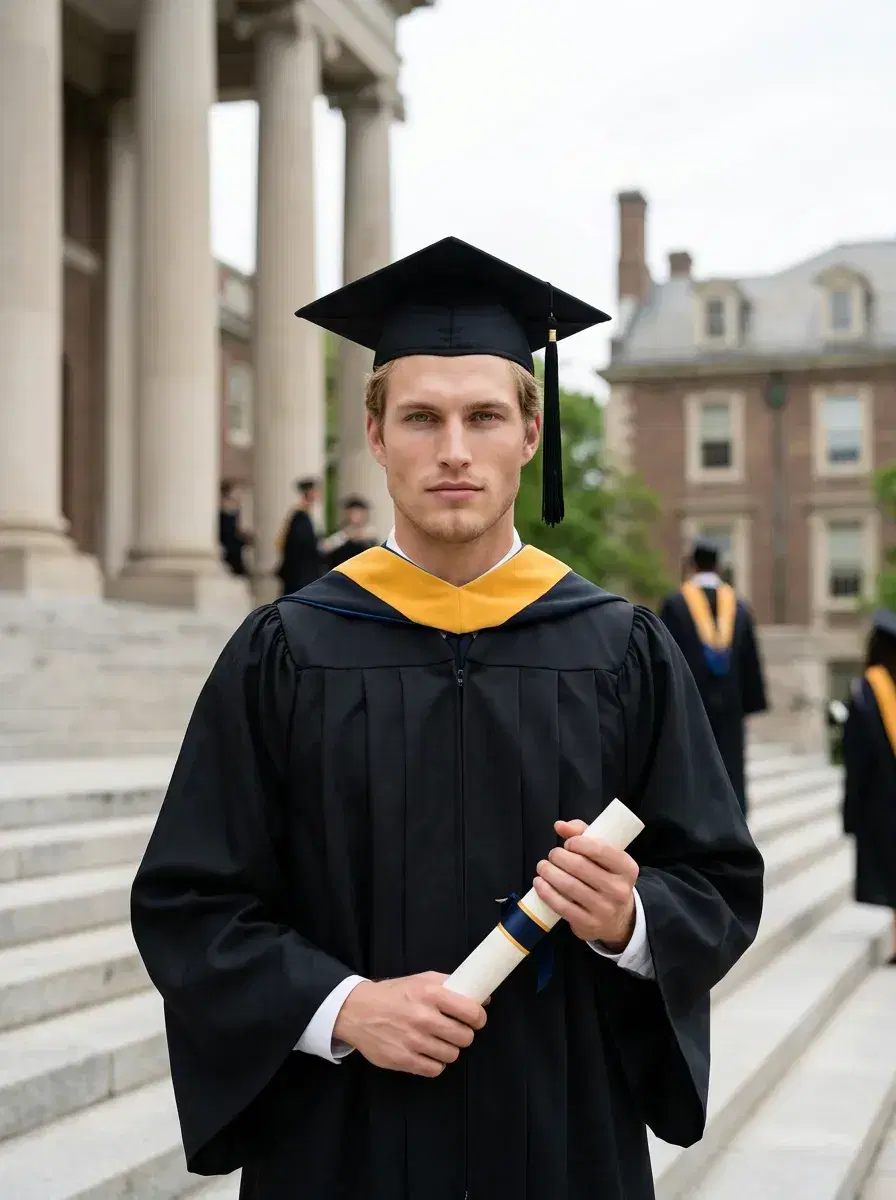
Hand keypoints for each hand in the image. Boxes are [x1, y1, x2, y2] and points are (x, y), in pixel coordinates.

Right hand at [332, 971, 487, 1077]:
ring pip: (451, 1055)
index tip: (476, 1019)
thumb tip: (484, 998)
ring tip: (438, 1041)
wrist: (357, 1010)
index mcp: (430, 994)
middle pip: (464, 1037)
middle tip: (454, 1031)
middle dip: (463, 1035)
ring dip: (448, 1049)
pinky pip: (434, 1069)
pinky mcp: (402, 1059)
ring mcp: (413, 1041)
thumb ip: (452, 986)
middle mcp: (423, 1017)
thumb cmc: (394, 994)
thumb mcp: (422, 980)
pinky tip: (427, 1053)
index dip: (478, 1018)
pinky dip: (434, 1063)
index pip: (471, 1012)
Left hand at [532, 819, 638, 950]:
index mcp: (627, 868)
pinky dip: (546, 892)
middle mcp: (619, 890)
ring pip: (569, 886)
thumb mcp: (605, 855)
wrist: (618, 919)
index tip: (568, 843)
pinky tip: (539, 883)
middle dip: (559, 856)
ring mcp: (604, 909)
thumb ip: (584, 834)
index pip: (600, 850)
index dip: (578, 842)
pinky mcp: (588, 924)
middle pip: (580, 867)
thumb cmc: (606, 877)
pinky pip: (562, 906)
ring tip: (543, 866)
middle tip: (552, 855)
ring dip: (549, 872)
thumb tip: (559, 825)